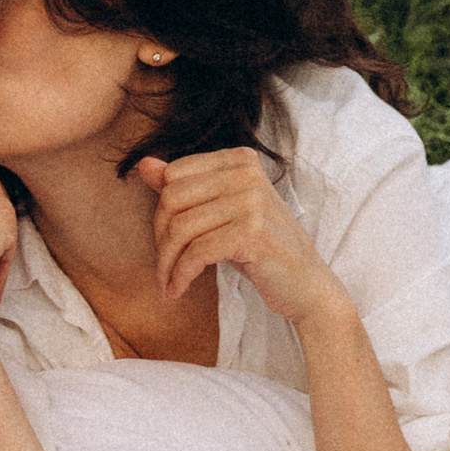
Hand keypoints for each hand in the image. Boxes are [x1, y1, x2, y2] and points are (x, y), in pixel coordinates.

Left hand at [135, 148, 340, 327]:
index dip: (161, 212)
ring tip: (168, 285)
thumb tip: (143, 164)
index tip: (165, 243)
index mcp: (239, 160)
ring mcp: (251, 201)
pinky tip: (177, 290)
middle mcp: (246, 173)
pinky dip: (180, 275)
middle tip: (164, 269)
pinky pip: (197, 252)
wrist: (306, 284)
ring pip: (181, 228)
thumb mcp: (222, 213)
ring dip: (167, 264)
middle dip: (160, 239)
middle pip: (172, 199)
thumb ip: (185, 187)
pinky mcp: (252, 233)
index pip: (173, 175)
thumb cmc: (260, 248)